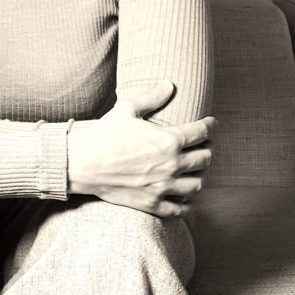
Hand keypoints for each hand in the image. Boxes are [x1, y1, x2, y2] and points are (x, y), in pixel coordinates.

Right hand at [67, 80, 215, 216]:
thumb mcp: (126, 109)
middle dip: (206, 150)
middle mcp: (172, 164)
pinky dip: (188, 205)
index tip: (211, 124)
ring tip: (194, 171)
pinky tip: (186, 199)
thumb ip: (152, 97)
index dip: (210, 125)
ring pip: (198, 184)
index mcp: (169, 140)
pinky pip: (181, 210)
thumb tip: (169, 84)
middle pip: (205, 158)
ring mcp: (164, 186)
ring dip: (199, 176)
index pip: (203, 132)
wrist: (83, 164)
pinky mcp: (153, 203)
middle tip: (202, 146)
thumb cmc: (103, 135)